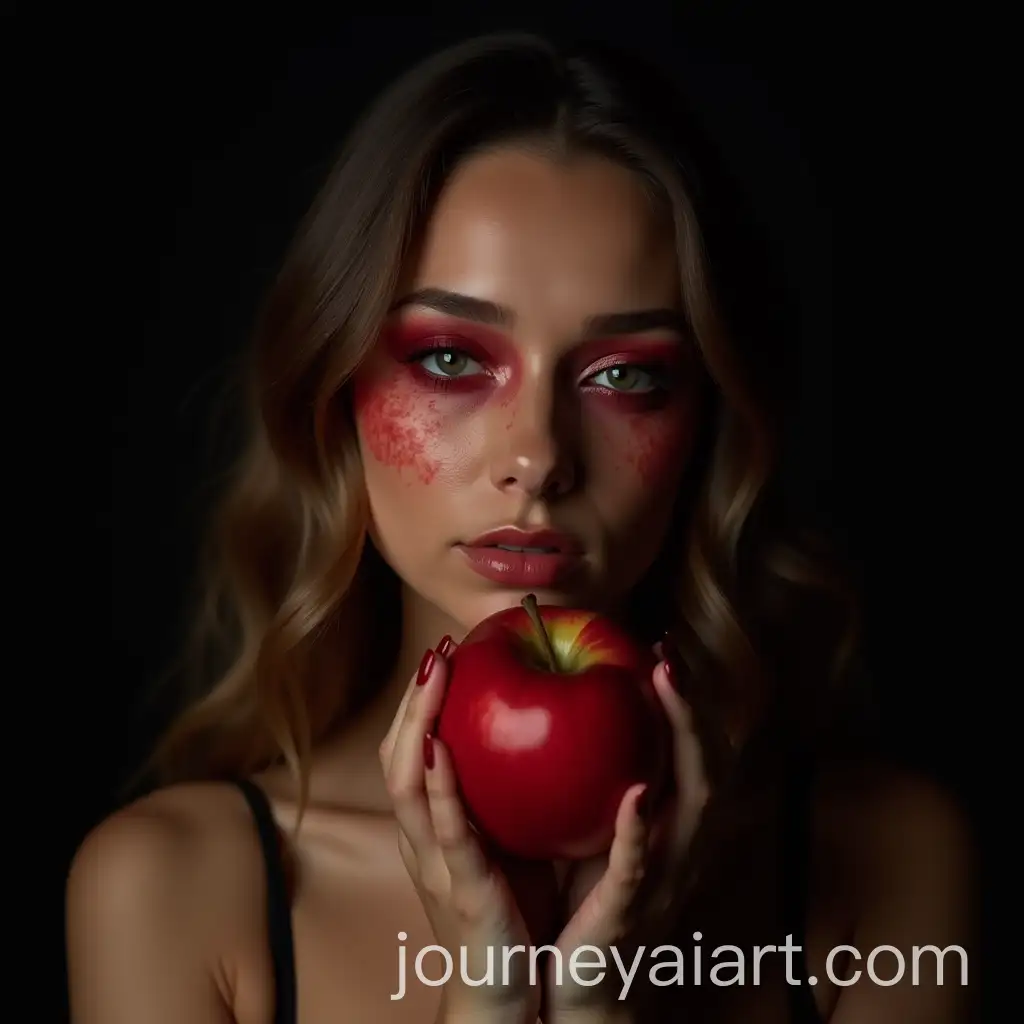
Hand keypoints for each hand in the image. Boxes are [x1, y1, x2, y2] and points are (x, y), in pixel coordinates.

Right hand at [379, 639, 542, 1023]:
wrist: (508, 998)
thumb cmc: (515, 915)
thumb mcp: (507, 842)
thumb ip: (508, 795)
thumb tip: (538, 730)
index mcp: (433, 829)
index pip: (411, 752)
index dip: (420, 703)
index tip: (445, 655)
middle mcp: (423, 842)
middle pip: (397, 759)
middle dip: (413, 702)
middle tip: (438, 653)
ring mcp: (436, 867)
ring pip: (406, 787)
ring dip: (416, 726)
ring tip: (435, 679)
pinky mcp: (462, 893)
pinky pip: (447, 836)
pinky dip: (440, 791)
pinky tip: (442, 751)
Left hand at [544, 653, 709, 1018]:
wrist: (567, 984)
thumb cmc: (570, 899)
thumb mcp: (574, 828)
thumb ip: (576, 779)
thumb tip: (545, 711)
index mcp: (653, 819)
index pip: (672, 749)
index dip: (674, 700)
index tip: (658, 646)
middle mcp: (667, 840)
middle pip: (694, 762)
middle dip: (687, 707)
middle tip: (668, 656)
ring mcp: (656, 873)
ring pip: (684, 801)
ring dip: (680, 742)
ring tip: (665, 688)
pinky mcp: (628, 909)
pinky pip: (640, 865)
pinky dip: (641, 831)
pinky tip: (636, 793)